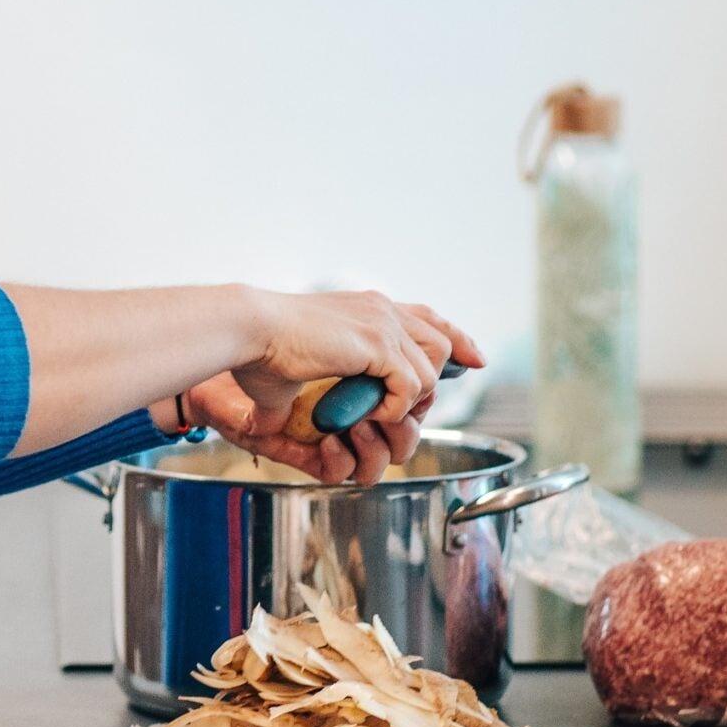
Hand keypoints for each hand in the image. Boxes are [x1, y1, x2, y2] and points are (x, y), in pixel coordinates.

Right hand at [194, 291, 482, 486]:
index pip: (429, 316)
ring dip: (411, 398)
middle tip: (414, 409)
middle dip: (439, 379)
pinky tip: (371, 411)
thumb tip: (305, 419)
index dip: (457, 338)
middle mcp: (382, 308)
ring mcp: (383, 323)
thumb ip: (328, 380)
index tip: (475, 359)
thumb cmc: (261, 351)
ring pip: (432, 369)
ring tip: (380, 412)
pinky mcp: (378, 344)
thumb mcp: (306, 362)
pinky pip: (412, 385)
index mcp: (368, 307)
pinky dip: (396, 406)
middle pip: (443, 341)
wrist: (251, 331)